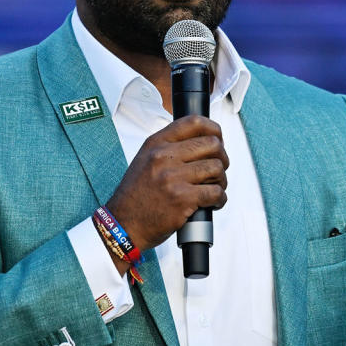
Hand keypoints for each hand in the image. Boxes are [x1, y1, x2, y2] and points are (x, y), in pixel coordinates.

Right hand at [105, 116, 228, 252]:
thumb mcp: (145, 160)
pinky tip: (212, 203)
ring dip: (221, 180)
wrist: (123, 224)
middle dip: (222, 158)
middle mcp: (163, 156)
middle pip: (212, 144)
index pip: (193, 122)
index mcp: (156, 143)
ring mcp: (173, 177)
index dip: (213, 129)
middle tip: (217, 170)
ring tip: (213, 188)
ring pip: (217, 168)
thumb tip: (203, 141)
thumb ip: (169, 147)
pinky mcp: (182, 198)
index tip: (218, 138)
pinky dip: (220, 199)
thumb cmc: (137, 195)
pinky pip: (215, 192)